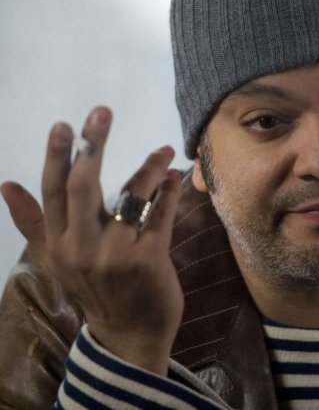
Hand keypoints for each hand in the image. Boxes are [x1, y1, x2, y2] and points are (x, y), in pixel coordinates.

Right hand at [2, 107, 183, 375]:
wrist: (128, 334)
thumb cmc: (95, 290)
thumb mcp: (58, 260)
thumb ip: (34, 223)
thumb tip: (6, 185)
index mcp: (59, 244)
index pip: (53, 192)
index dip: (57, 157)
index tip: (63, 125)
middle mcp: (82, 247)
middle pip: (84, 187)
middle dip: (92, 147)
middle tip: (101, 113)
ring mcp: (117, 253)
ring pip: (131, 197)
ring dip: (149, 168)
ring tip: (163, 151)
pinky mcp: (150, 259)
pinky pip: (161, 215)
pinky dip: (169, 192)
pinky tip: (174, 177)